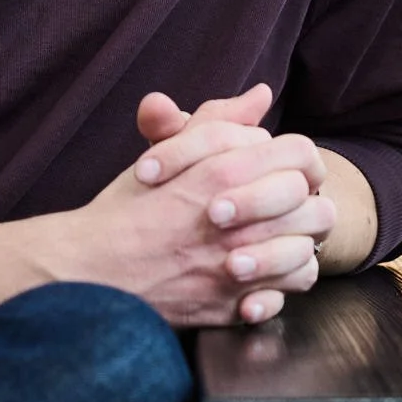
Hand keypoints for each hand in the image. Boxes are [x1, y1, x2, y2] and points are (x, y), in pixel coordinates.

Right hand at [44, 116, 326, 327]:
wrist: (91, 269)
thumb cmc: (126, 209)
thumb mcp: (167, 154)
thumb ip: (218, 122)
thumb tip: (261, 95)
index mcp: (220, 173)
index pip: (299, 153)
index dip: (295, 157)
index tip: (277, 166)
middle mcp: (236, 221)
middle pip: (310, 202)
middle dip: (299, 199)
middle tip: (278, 203)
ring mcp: (237, 267)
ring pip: (305, 249)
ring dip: (295, 240)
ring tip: (273, 237)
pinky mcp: (232, 306)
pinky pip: (286, 293)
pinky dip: (280, 285)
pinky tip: (261, 275)